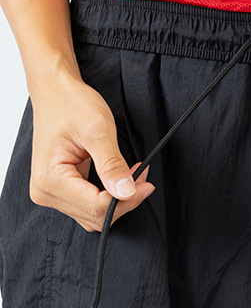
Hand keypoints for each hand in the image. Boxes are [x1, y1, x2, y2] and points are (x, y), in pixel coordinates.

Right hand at [29, 73, 155, 231]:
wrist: (56, 92)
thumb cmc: (71, 104)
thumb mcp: (98, 130)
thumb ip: (112, 164)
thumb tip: (126, 192)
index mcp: (49, 180)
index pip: (96, 207)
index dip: (127, 199)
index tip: (146, 184)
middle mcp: (46, 192)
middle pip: (96, 215)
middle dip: (125, 199)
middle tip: (143, 176)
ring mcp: (52, 193)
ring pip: (95, 215)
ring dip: (119, 200)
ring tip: (133, 175)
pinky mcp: (62, 190)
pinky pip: (91, 206)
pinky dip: (110, 197)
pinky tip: (120, 179)